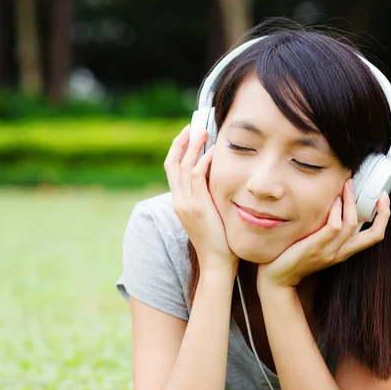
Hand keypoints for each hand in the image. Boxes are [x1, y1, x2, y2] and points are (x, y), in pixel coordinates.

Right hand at [164, 125, 238, 273]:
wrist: (216, 263)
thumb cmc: (218, 241)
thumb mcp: (208, 216)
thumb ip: (206, 198)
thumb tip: (215, 180)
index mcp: (179, 202)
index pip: (172, 170)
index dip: (178, 150)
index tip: (187, 136)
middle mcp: (179, 201)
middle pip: (172, 164)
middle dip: (181, 142)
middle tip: (192, 126)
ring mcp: (186, 204)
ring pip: (183, 167)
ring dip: (193, 147)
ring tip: (203, 131)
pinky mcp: (197, 207)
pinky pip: (196, 177)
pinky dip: (203, 161)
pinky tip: (213, 152)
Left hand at [257, 179, 390, 290]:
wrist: (277, 279)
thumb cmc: (294, 257)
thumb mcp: (317, 244)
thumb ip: (327, 230)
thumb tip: (334, 205)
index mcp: (344, 252)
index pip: (375, 236)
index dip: (384, 217)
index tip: (383, 197)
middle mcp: (340, 253)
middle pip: (374, 234)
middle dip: (381, 211)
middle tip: (377, 191)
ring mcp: (329, 251)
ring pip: (351, 224)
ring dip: (351, 202)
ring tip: (347, 186)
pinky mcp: (315, 248)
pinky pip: (332, 227)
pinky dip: (336, 211)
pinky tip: (333, 201)